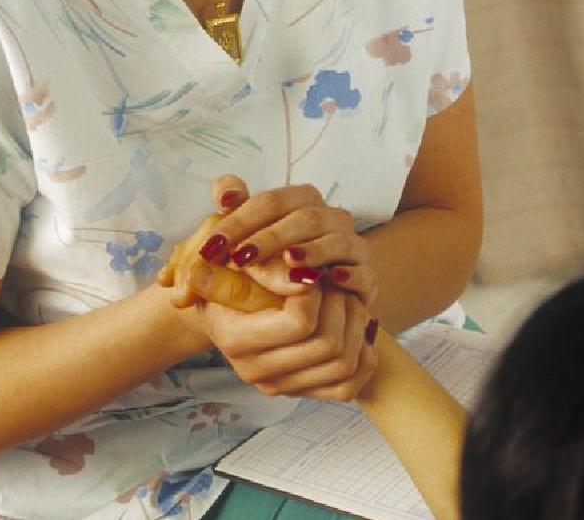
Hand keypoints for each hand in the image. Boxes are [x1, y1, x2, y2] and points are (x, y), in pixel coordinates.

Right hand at [158, 210, 379, 399]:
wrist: (224, 315)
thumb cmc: (225, 271)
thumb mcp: (219, 243)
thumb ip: (225, 215)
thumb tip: (229, 192)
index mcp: (234, 338)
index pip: (301, 320)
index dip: (316, 289)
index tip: (311, 268)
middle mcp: (257, 372)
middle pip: (328, 344)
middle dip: (340, 304)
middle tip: (335, 279)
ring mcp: (282, 385)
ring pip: (344, 362)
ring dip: (355, 323)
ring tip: (346, 295)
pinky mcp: (305, 392)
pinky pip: (350, 386)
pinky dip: (364, 354)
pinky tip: (358, 325)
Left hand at [199, 175, 379, 308]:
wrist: (292, 311)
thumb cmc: (262, 272)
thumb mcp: (240, 246)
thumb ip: (231, 215)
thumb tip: (224, 194)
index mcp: (302, 202)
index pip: (272, 202)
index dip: (241, 220)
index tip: (212, 244)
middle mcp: (332, 219)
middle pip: (305, 217)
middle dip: (270, 237)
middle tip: (239, 258)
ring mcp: (353, 247)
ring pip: (337, 240)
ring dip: (312, 251)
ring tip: (287, 261)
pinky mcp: (367, 278)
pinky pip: (363, 272)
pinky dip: (348, 274)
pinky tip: (327, 279)